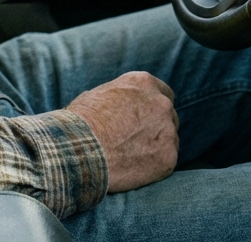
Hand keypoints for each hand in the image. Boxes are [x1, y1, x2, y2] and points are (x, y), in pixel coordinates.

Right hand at [67, 72, 178, 192]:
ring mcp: (167, 131)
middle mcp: (161, 103)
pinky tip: (135, 167)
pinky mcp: (168, 157)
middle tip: (139, 139)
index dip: (154, 106)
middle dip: (157, 126)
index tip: (147, 117)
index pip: (163, 92)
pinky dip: (155, 166)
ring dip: (157, 146)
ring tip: (131, 155)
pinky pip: (167, 160)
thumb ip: (120, 97)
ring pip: (169, 139)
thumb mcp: (99, 94)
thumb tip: (121, 105)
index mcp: (143, 83)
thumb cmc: (82, 122)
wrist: (81, 150)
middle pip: (169, 116)